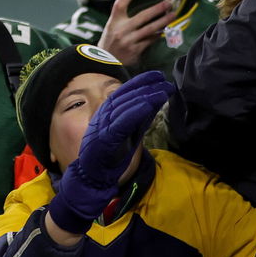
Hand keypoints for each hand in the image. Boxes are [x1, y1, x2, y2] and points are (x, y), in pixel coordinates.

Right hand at [47, 71, 172, 233]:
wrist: (92, 181)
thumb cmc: (111, 158)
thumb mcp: (130, 134)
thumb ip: (139, 119)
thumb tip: (155, 101)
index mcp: (106, 116)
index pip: (123, 94)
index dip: (139, 83)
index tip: (157, 75)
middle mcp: (102, 119)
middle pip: (124, 97)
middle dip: (145, 86)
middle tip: (163, 78)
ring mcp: (101, 129)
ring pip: (123, 108)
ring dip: (144, 97)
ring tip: (163, 89)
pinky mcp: (103, 141)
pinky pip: (121, 124)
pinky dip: (135, 113)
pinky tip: (148, 105)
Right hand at [97, 0, 172, 66]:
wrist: (104, 61)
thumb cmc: (111, 40)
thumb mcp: (112, 26)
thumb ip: (123, 16)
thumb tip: (142, 1)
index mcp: (114, 21)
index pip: (120, 4)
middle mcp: (121, 30)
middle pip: (142, 16)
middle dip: (157, 8)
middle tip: (168, 3)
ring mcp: (128, 41)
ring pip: (150, 29)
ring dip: (163, 21)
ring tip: (173, 15)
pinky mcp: (135, 50)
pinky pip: (151, 40)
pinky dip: (158, 34)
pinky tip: (165, 29)